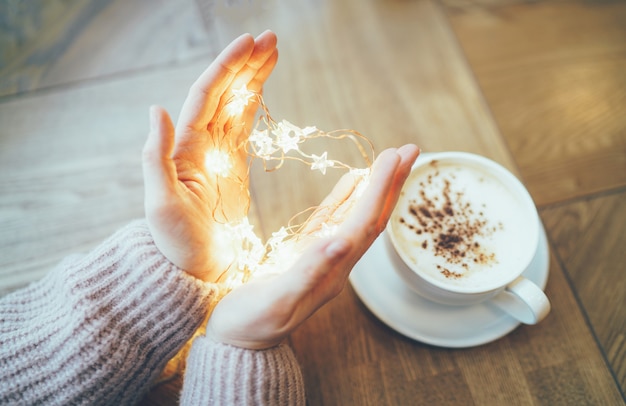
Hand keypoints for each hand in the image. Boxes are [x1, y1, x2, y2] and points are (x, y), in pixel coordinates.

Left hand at [142, 31, 277, 280]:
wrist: (194, 270)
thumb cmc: (175, 244)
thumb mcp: (160, 204)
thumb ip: (155, 157)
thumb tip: (156, 109)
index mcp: (185, 148)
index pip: (207, 96)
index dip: (228, 68)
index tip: (250, 43)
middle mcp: (200, 144)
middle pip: (225, 93)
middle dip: (246, 64)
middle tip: (271, 38)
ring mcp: (218, 154)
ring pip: (236, 104)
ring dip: (252, 77)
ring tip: (272, 51)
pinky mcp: (234, 167)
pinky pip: (244, 126)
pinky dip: (254, 103)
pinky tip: (261, 87)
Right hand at [206, 144, 419, 348]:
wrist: (237, 342)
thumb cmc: (251, 323)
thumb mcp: (277, 299)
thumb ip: (308, 272)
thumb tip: (339, 241)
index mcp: (332, 270)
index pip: (364, 223)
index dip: (380, 188)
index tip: (394, 156)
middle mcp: (334, 262)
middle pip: (371, 217)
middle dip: (391, 183)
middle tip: (410, 148)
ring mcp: (322, 257)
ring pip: (355, 215)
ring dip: (374, 187)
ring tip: (390, 158)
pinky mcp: (305, 253)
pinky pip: (331, 219)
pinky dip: (344, 197)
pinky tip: (352, 180)